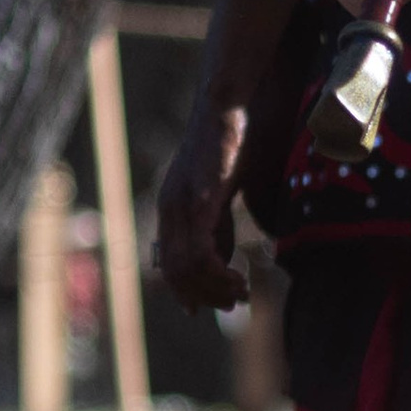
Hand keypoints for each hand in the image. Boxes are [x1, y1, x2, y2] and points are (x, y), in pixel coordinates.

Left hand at [153, 100, 250, 311]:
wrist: (230, 103)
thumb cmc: (236, 141)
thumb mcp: (227, 192)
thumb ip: (221, 225)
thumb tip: (225, 259)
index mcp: (173, 206)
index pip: (169, 261)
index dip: (187, 290)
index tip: (210, 307)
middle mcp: (170, 208)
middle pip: (175, 272)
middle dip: (205, 295)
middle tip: (234, 303)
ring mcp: (181, 205)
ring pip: (186, 269)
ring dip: (214, 289)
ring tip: (241, 293)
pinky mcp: (198, 201)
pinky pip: (199, 254)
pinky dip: (218, 274)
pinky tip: (238, 277)